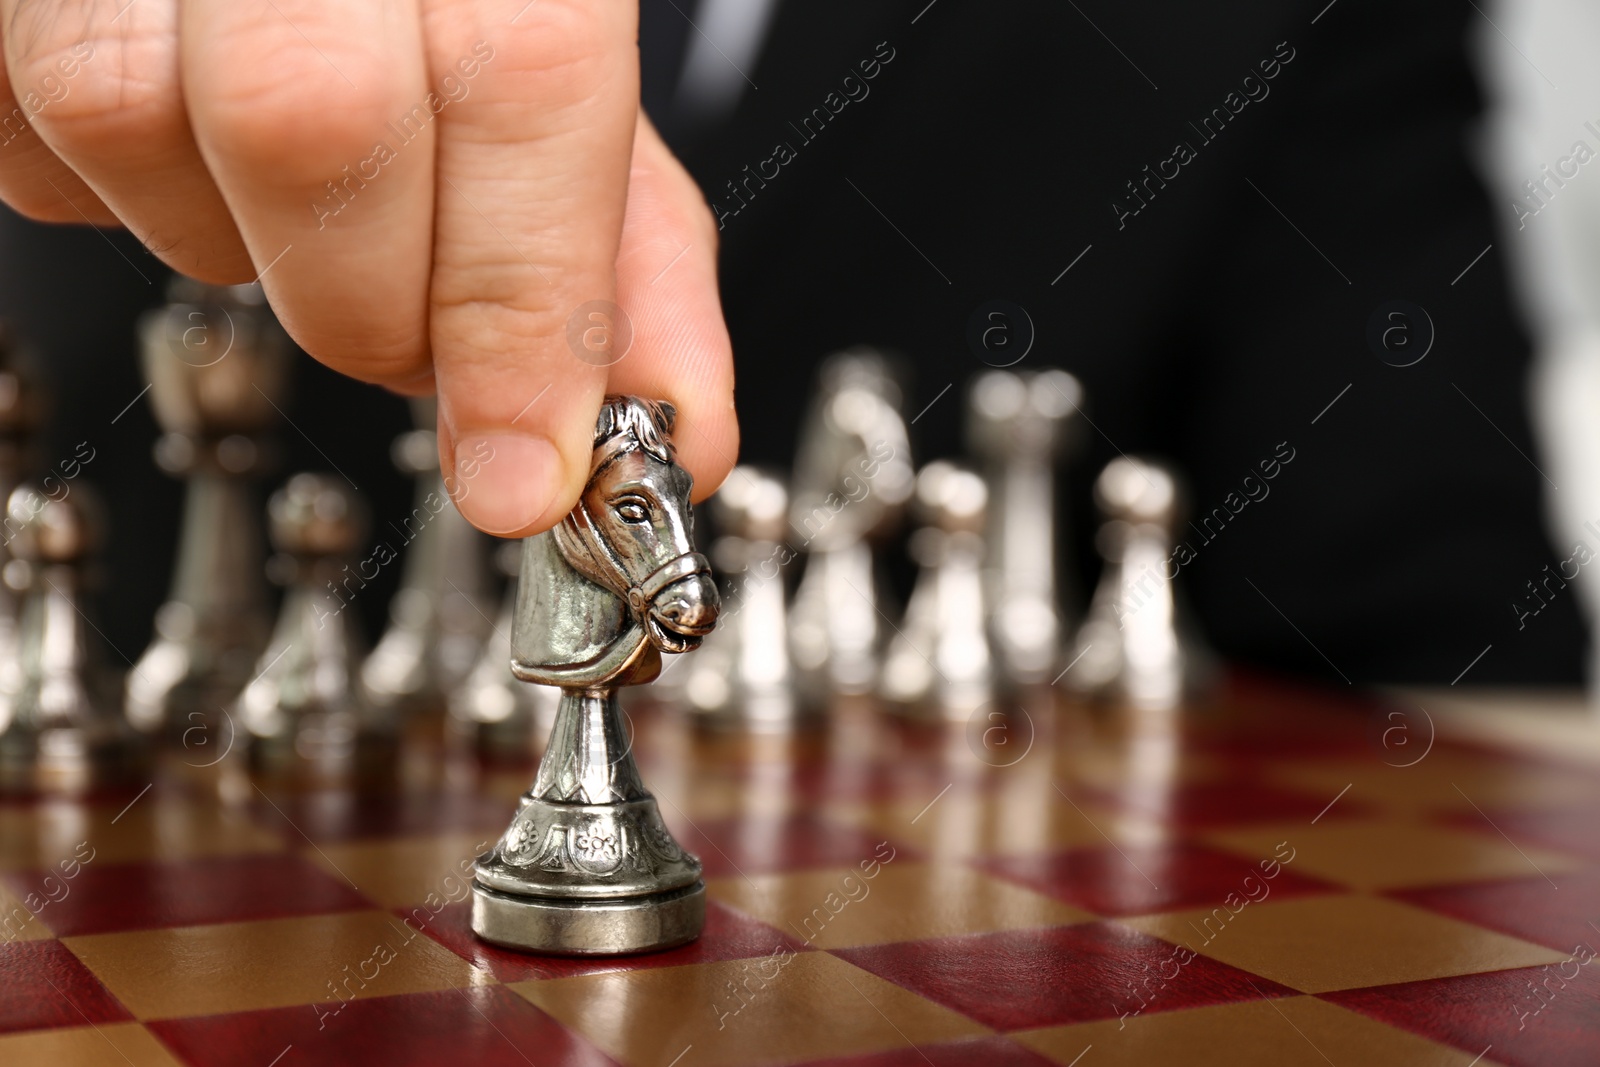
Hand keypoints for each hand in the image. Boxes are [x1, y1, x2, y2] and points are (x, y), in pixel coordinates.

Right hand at [0, 0, 737, 533]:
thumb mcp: (563, 85)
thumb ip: (624, 246)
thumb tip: (673, 425)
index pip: (517, 84)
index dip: (522, 305)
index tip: (528, 464)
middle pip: (312, 120)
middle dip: (374, 302)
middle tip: (415, 329)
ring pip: (132, 123)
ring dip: (239, 241)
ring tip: (305, 201)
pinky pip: (37, 144)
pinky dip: (136, 198)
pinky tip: (202, 150)